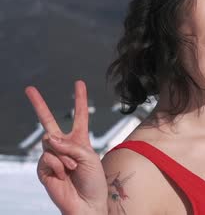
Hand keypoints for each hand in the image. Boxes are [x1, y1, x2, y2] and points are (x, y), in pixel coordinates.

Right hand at [25, 80, 107, 214]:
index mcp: (80, 140)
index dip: (79, 100)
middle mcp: (64, 146)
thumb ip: (70, 145)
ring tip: (72, 169)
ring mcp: (52, 157)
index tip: (78, 83)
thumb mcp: (89, 157)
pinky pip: (47, 158)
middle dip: (38, 104)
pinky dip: (57, 165)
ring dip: (65, 157)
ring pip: (50, 144)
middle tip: (29, 88)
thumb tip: (48, 138)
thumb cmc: (93, 181)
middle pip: (48, 121)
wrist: (86, 204)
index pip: (79, 116)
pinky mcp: (43, 169)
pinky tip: (62, 175)